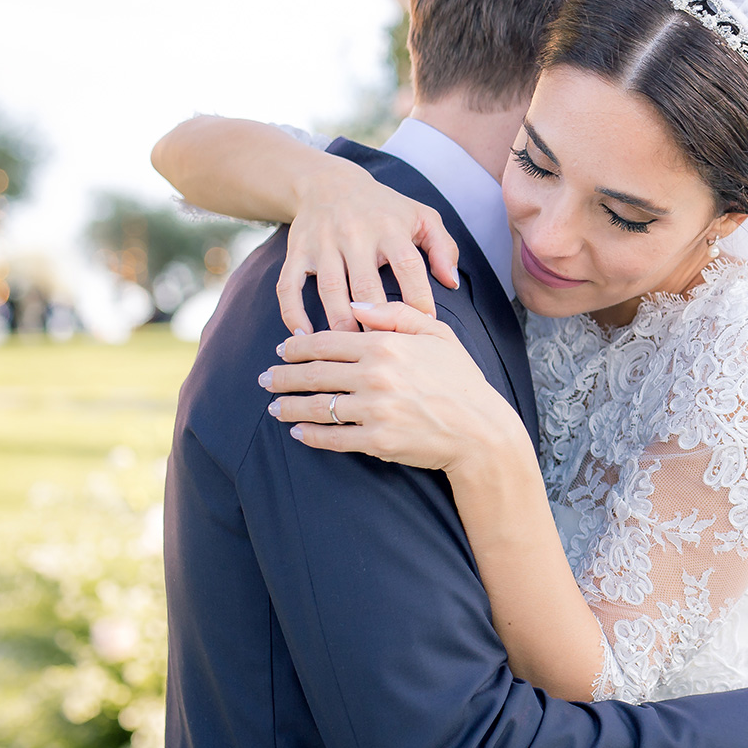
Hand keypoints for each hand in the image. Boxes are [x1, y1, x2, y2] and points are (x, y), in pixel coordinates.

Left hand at [264, 302, 528, 472]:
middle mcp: (375, 376)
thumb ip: (396, 314)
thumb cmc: (462, 380)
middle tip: (266, 379)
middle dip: (283, 376)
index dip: (298, 346)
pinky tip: (298, 432)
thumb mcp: (438, 334)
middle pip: (314, 374)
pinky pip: (332, 438)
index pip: (327, 342)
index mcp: (386, 346)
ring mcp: (374, 410)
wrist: (481, 431)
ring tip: (274, 407)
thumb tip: (356, 307)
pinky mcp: (377, 441)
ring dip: (289, 407)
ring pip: (316, 407)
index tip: (282, 349)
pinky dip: (311, 435)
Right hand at [278, 165, 460, 334]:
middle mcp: (355, 234)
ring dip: (339, 322)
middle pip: (366, 284)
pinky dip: (292, 311)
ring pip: (331, 288)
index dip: (419, 298)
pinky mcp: (297, 251)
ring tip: (351, 349)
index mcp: (390, 228)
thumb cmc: (385, 208)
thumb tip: (451, 284)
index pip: (408, 266)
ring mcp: (323, 243)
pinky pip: (289, 285)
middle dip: (376, 319)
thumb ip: (443, 248)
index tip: (426, 326)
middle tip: (387, 350)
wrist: (330, 183)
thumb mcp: (422, 217)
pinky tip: (304, 335)